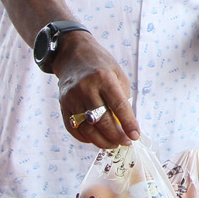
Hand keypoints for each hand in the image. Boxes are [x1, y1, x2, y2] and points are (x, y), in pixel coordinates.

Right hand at [54, 31, 140, 148]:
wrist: (72, 53)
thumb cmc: (100, 65)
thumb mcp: (117, 74)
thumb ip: (122, 98)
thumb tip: (126, 124)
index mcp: (104, 78)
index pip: (118, 106)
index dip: (128, 123)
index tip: (135, 136)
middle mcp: (86, 88)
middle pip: (102, 120)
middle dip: (116, 136)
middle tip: (125, 142)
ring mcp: (72, 97)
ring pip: (87, 128)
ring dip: (102, 141)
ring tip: (113, 144)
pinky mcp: (63, 104)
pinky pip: (73, 128)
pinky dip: (85, 138)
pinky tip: (95, 139)